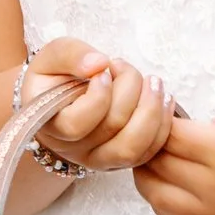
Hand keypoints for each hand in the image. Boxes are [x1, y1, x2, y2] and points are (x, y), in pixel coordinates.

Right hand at [23, 39, 174, 173]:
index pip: (75, 125)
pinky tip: (165, 99)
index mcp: (49, 125)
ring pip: (133, 147)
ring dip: (152, 110)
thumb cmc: (57, 78)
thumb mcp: (52, 57)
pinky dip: (163, 124)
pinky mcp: (122, 160)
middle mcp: (73, 150)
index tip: (103, 72)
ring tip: (153, 83)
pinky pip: (149, 152)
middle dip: (129, 90)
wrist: (62, 104)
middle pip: (112, 128)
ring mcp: (99, 159)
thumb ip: (70, 54)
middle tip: (123, 66)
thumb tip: (99, 63)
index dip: (97, 97)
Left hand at [134, 95, 214, 214]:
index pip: (170, 134)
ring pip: (156, 196)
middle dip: (151, 143)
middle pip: (156, 163)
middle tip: (160, 130)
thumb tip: (212, 121)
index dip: (162, 119)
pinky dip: (161, 202)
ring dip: (147, 174)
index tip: (168, 109)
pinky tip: (170, 186)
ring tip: (157, 157)